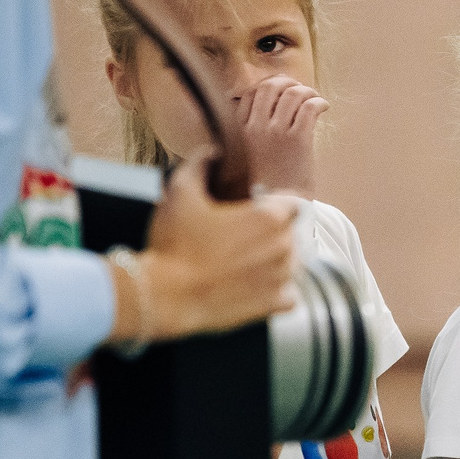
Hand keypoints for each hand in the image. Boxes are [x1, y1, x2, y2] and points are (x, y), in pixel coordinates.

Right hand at [127, 152, 298, 341]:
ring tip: (245, 260)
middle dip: (271, 231)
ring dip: (275, 259)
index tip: (257, 207)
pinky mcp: (275, 305)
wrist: (166, 296)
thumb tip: (211, 152)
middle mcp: (284, 247)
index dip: (275, 203)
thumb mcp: (180, 193)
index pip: (293, 202)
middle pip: (290, 232)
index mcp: (270, 218)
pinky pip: (290, 295)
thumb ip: (199, 165)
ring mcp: (282, 279)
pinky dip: (278, 291)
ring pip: (292, 263)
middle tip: (241, 235)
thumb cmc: (174, 244)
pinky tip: (257, 286)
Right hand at [235, 75, 325, 198]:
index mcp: (240, 129)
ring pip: (292, 93)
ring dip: (307, 91)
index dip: (268, 85)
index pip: (251, 93)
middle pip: (270, 86)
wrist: (279, 203)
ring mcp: (277, 132)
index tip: (281, 88)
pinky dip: (319, 102)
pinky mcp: (298, 140)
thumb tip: (268, 102)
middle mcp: (256, 127)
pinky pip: (309, 108)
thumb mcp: (247, 151)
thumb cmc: (266, 179)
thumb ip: (251, 129)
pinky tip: (324, 107)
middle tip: (299, 88)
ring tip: (314, 98)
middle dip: (287, 82)